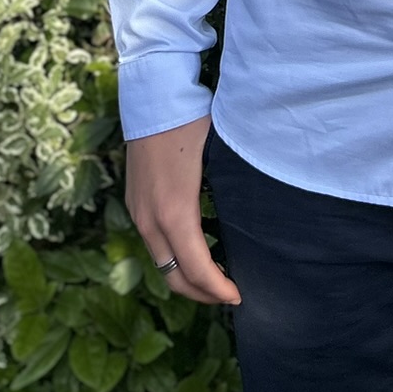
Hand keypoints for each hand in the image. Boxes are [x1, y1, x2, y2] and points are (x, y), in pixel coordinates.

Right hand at [124, 116, 240, 307]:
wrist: (154, 96)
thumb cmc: (192, 123)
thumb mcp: (218, 160)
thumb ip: (232, 195)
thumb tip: (257, 221)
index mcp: (175, 213)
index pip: (197, 270)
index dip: (219, 290)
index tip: (239, 296)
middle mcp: (150, 220)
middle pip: (174, 277)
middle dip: (202, 293)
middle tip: (229, 293)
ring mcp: (138, 212)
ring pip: (161, 263)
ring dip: (186, 276)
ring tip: (216, 275)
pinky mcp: (135, 203)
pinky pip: (154, 244)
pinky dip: (174, 256)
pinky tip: (195, 248)